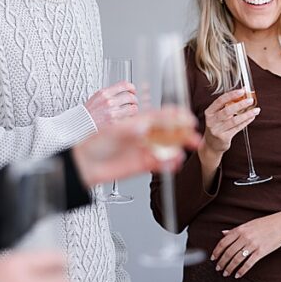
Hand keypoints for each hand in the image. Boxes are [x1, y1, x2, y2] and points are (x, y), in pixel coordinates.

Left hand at [72, 106, 199, 186]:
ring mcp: (143, 150)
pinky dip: (168, 163)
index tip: (188, 118)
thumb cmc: (96, 143)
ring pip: (165, 149)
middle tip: (194, 138)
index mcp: (137, 121)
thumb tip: (151, 123)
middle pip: (168, 133)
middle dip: (182, 135)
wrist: (85, 164)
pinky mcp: (142, 165)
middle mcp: (142, 135)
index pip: (161, 116)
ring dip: (176, 150)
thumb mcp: (117, 130)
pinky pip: (159, 163)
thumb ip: (135, 127)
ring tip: (183, 152)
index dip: (176, 117)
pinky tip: (174, 163)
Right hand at [84, 81, 138, 129]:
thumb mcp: (96, 97)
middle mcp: (108, 101)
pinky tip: (126, 119)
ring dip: (134, 110)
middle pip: (131, 97)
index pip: (124, 85)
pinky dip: (129, 119)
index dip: (132, 88)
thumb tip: (123, 92)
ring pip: (133, 108)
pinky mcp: (115, 123)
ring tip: (130, 111)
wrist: (80, 125)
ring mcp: (112, 112)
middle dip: (134, 100)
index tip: (133, 91)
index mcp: (104, 93)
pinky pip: (129, 119)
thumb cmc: (88, 113)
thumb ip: (109, 94)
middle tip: (133, 103)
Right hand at [200, 88, 259, 155]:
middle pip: (227, 111)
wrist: (211, 144)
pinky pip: (237, 128)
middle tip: (250, 100)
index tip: (242, 91)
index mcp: (209, 112)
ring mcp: (217, 130)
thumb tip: (242, 94)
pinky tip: (252, 117)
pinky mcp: (224, 137)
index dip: (231, 95)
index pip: (220, 101)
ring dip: (247, 114)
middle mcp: (211, 121)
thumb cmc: (216, 126)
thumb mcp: (216, 115)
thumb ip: (226, 106)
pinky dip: (246, 122)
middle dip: (240, 104)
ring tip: (256, 110)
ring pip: (234, 120)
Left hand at [211, 211, 280, 278]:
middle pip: (229, 252)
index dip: (216, 251)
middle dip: (221, 262)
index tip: (213, 258)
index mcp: (240, 230)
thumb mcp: (247, 224)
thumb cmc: (264, 224)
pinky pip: (249, 263)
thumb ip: (234, 230)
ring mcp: (253, 245)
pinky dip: (242, 270)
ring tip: (226, 273)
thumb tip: (223, 233)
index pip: (223, 242)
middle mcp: (244, 237)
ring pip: (237, 259)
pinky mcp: (261, 252)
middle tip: (218, 268)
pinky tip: (237, 275)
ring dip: (229, 267)